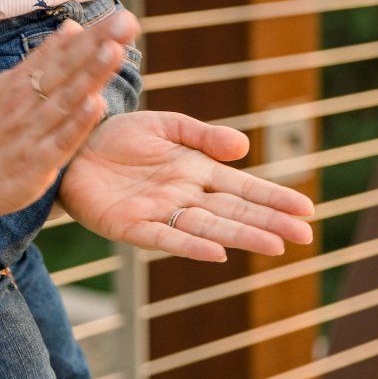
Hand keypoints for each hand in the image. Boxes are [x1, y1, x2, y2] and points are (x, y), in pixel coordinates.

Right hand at [0, 16, 135, 223]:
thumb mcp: (8, 87)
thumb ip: (42, 61)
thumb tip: (72, 28)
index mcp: (19, 80)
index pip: (61, 52)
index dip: (92, 35)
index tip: (121, 17)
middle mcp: (25, 100)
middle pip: (66, 68)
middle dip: (97, 44)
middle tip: (124, 22)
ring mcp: (31, 130)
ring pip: (66, 98)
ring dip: (90, 74)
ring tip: (113, 50)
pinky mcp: (36, 160)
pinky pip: (60, 139)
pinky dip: (77, 122)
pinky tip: (96, 104)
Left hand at [61, 110, 315, 262]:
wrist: (70, 145)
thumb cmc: (118, 137)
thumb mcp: (165, 125)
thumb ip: (202, 136)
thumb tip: (244, 148)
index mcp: (196, 170)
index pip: (242, 186)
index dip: (273, 197)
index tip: (307, 208)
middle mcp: (184, 196)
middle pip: (234, 210)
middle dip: (269, 221)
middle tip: (305, 235)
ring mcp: (161, 213)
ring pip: (209, 227)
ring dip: (241, 235)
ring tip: (275, 245)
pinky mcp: (132, 226)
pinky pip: (167, 238)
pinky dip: (192, 246)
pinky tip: (218, 253)